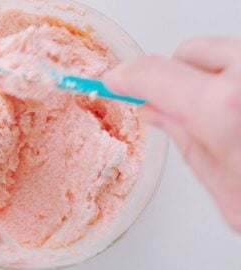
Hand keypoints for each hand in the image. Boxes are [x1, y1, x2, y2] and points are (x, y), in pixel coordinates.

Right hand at [103, 37, 240, 231]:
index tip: (117, 79)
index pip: (154, 72)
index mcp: (225, 109)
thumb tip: (157, 113)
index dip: (127, 75)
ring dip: (215, 78)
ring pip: (227, 52)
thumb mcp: (230, 195)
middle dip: (177, 78)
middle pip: (190, 51)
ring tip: (232, 119)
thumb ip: (186, 144)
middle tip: (183, 111)